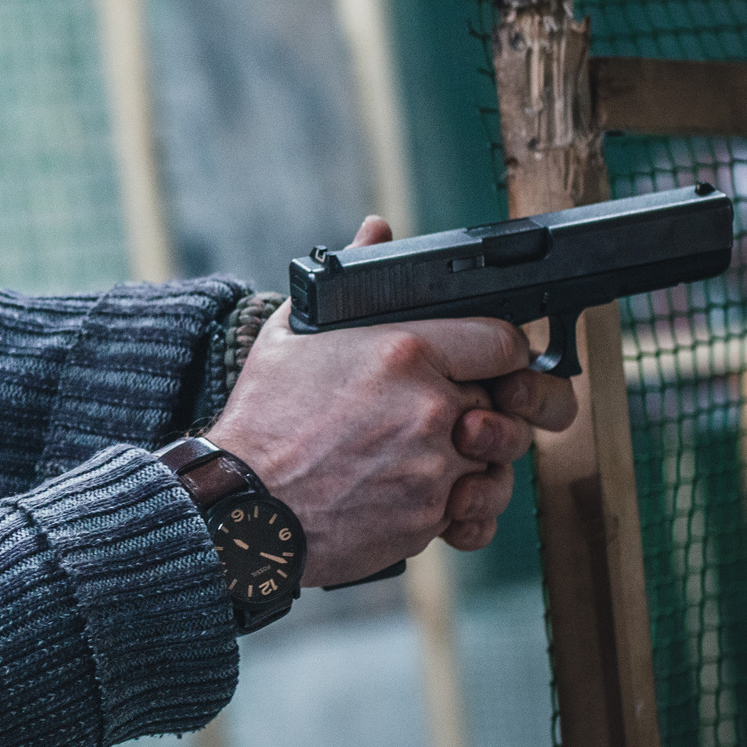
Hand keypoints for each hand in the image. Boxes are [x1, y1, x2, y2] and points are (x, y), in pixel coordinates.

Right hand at [204, 216, 578, 585]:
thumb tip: (376, 230)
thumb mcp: (294, 334)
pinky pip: (477, 511)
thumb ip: (347, 277)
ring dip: (475, 460)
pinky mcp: (428, 517)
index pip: (504, 343)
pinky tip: (429, 496)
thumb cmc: (263, 422)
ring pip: (496, 460)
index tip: (491, 364)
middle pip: (506, 405)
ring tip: (432, 458)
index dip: (502, 353)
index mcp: (405, 351)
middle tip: (450, 414)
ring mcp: (434, 467)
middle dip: (483, 409)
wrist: (241, 506)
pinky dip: (462, 507)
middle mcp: (431, 407)